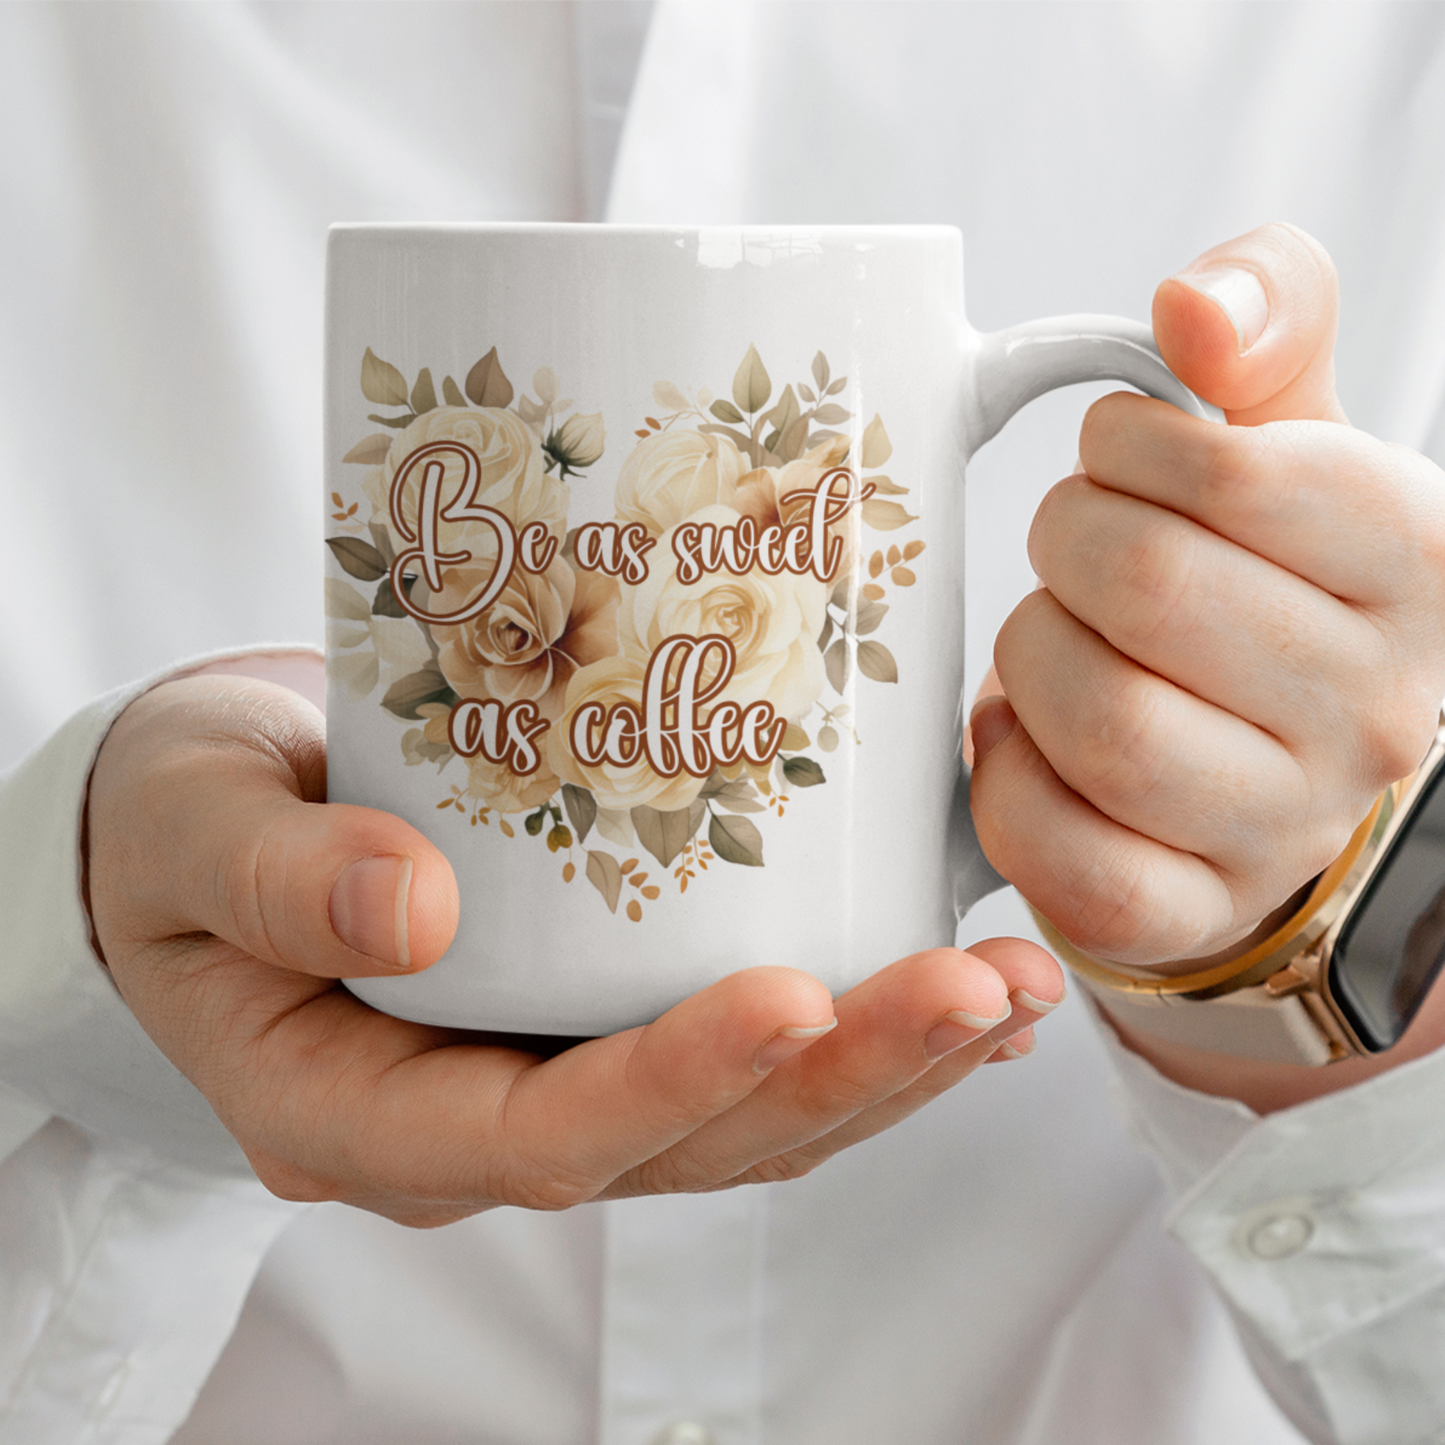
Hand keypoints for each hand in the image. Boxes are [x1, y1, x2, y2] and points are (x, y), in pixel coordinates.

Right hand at [87, 669, 1061, 1225]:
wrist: (209, 815)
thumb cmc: (183, 823)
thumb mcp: (191, 833)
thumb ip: (279, 882)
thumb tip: (413, 911)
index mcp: (359, 1114)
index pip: (540, 1141)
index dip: (672, 1086)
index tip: (792, 996)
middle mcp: (477, 1122)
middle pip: (686, 1145)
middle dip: (843, 1077)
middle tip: (975, 987)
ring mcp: (549, 1079)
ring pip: (744, 1120)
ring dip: (888, 1062)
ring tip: (1011, 984)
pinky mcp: (599, 1021)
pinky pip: (747, 1058)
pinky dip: (861, 1029)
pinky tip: (963, 990)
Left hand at [970, 222, 1444, 967]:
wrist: (1267, 767)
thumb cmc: (1263, 584)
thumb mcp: (1291, 431)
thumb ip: (1267, 321)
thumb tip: (1191, 306)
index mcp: (1419, 567)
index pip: (1234, 474)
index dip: (1129, 452)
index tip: (1121, 462)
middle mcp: (1374, 711)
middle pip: (1146, 587)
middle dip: (1067, 545)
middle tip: (1074, 550)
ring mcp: (1281, 829)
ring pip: (1098, 718)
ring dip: (1032, 656)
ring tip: (1058, 639)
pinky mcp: (1181, 912)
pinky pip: (1054, 844)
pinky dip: (1006, 775)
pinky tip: (1026, 735)